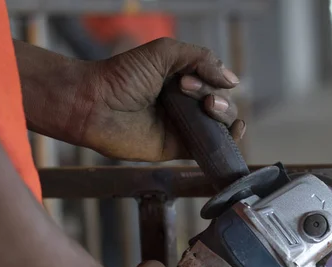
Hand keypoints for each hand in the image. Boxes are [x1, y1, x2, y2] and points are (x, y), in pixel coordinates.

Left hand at [80, 38, 245, 160]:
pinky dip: (229, 140)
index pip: (215, 81)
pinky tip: (236, 130)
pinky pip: (211, 147)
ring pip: (221, 123)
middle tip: (199, 97)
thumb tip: (233, 80)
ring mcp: (184, 126)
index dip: (212, 79)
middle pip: (222, 102)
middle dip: (219, 98)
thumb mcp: (163, 53)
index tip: (186, 80)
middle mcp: (186, 103)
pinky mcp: (180, 148)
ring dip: (226, 114)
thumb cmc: (122, 76)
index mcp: (182, 79)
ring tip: (210, 108)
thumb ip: (200, 58)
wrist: (95, 106)